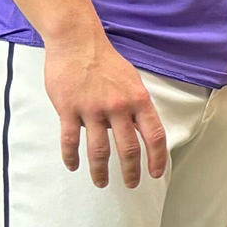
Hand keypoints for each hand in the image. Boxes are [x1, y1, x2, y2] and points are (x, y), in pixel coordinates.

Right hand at [43, 33, 166, 187]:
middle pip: (128, 148)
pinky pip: (70, 140)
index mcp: (138, 100)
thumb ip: (136, 106)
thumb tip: (139, 130)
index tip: (155, 173)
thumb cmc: (106, 62)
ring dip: (100, 170)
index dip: (157, 157)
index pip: (154, 135)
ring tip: (102, 182)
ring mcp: (92, 109)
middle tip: (131, 184)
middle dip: (131, 171)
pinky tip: (73, 166)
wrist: (77, 42)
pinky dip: (71, 156)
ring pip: (99, 150)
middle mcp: (118, 107)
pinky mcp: (68, 109)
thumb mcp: (132, 82)